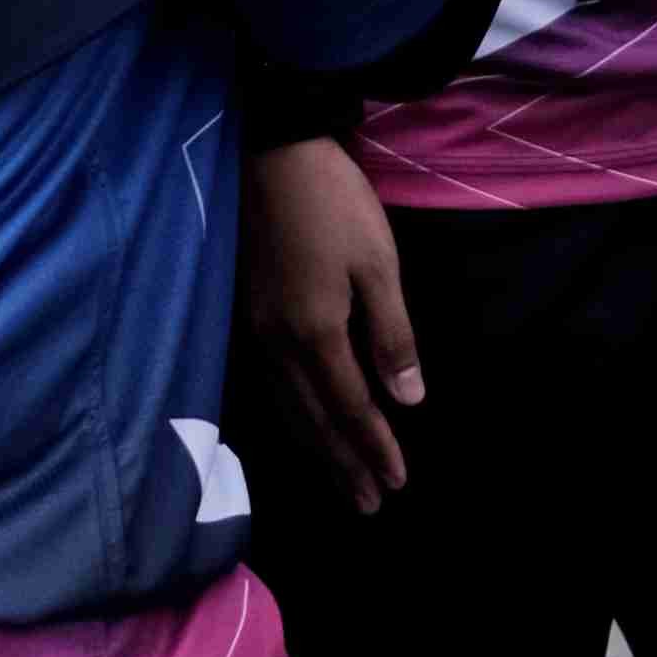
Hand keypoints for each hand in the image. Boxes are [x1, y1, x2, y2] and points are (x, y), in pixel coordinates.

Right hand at [242, 133, 422, 507]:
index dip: (375, 448)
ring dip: (318, 447)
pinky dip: (295, 416)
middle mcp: (278, 344)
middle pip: (314, 419)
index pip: (350, 408)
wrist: (270, 151)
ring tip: (342, 480)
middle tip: (369, 505)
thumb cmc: (334, 203)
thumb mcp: (377, 262)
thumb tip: (408, 399)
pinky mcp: (248, 311)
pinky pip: (274, 384)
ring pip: (290, 406)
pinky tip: (303, 421)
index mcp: (314, 334)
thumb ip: (391, 335)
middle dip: (344, 464)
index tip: (398, 483)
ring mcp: (257, 329)